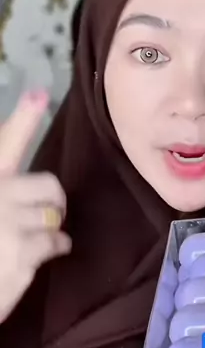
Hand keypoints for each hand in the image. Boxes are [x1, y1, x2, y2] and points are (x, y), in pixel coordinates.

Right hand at [0, 91, 70, 322]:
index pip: (7, 144)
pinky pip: (56, 242)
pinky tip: (46, 253)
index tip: (39, 93)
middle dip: (53, 199)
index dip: (24, 118)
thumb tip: (36, 197)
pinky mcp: (21, 254)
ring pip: (53, 215)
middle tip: (49, 211)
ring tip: (41, 237)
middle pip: (47, 186)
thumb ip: (4, 193)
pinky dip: (56, 247)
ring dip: (52, 227)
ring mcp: (8, 226)